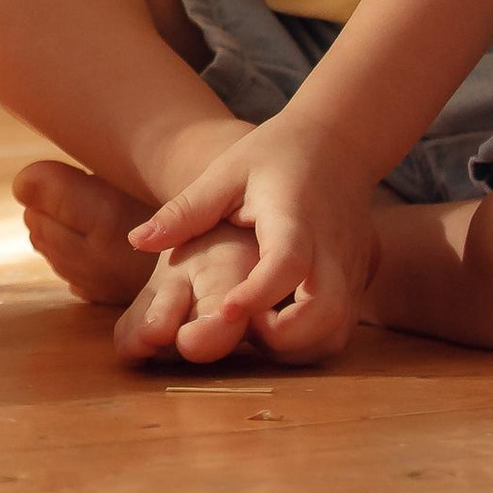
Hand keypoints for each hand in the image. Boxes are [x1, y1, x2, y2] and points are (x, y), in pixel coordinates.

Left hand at [126, 113, 379, 363]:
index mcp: (295, 220)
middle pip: (324, 314)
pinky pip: (340, 327)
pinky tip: (273, 329)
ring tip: (251, 331)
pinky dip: (309, 341)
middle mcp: (331, 252)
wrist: (336, 145)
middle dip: (281, 337)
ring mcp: (350, 271)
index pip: (285, 264)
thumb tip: (136, 242)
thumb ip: (185, 211)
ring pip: (336, 331)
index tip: (222, 311)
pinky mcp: (356, 283)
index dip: (256, 293)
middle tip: (235, 326)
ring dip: (295, 346)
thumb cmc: (273, 155)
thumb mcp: (224, 174)